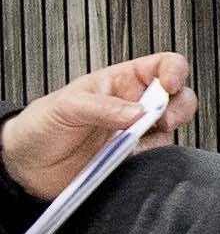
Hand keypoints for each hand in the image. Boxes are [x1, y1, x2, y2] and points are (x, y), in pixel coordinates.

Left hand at [0, 55, 193, 233]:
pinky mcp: (132, 159)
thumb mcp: (66, 106)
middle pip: (179, 98)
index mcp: (121, 82)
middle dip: (179, 107)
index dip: (174, 71)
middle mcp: (134, 105)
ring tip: (135, 141)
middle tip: (161, 118)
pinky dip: (148, 157)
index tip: (169, 85)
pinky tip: (128, 157)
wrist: (25, 167)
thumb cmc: (40, 126)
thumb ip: (103, 106)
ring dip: (161, 135)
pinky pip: (155, 156)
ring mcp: (135, 133)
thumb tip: (138, 112)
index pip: (162, 66)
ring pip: (172, 129)